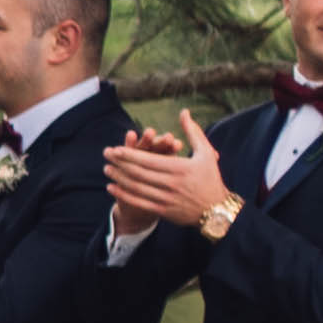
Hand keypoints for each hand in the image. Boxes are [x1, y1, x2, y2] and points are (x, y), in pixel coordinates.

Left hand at [101, 126, 232, 237]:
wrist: (217, 210)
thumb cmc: (210, 178)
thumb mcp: (205, 153)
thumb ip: (192, 132)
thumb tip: (184, 111)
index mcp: (180, 168)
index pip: (148, 160)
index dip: (130, 155)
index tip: (115, 148)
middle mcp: (171, 184)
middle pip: (139, 173)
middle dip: (119, 163)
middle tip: (106, 155)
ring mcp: (166, 199)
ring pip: (136, 187)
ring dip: (118, 178)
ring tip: (106, 169)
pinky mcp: (163, 211)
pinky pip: (139, 202)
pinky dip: (123, 194)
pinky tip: (112, 187)